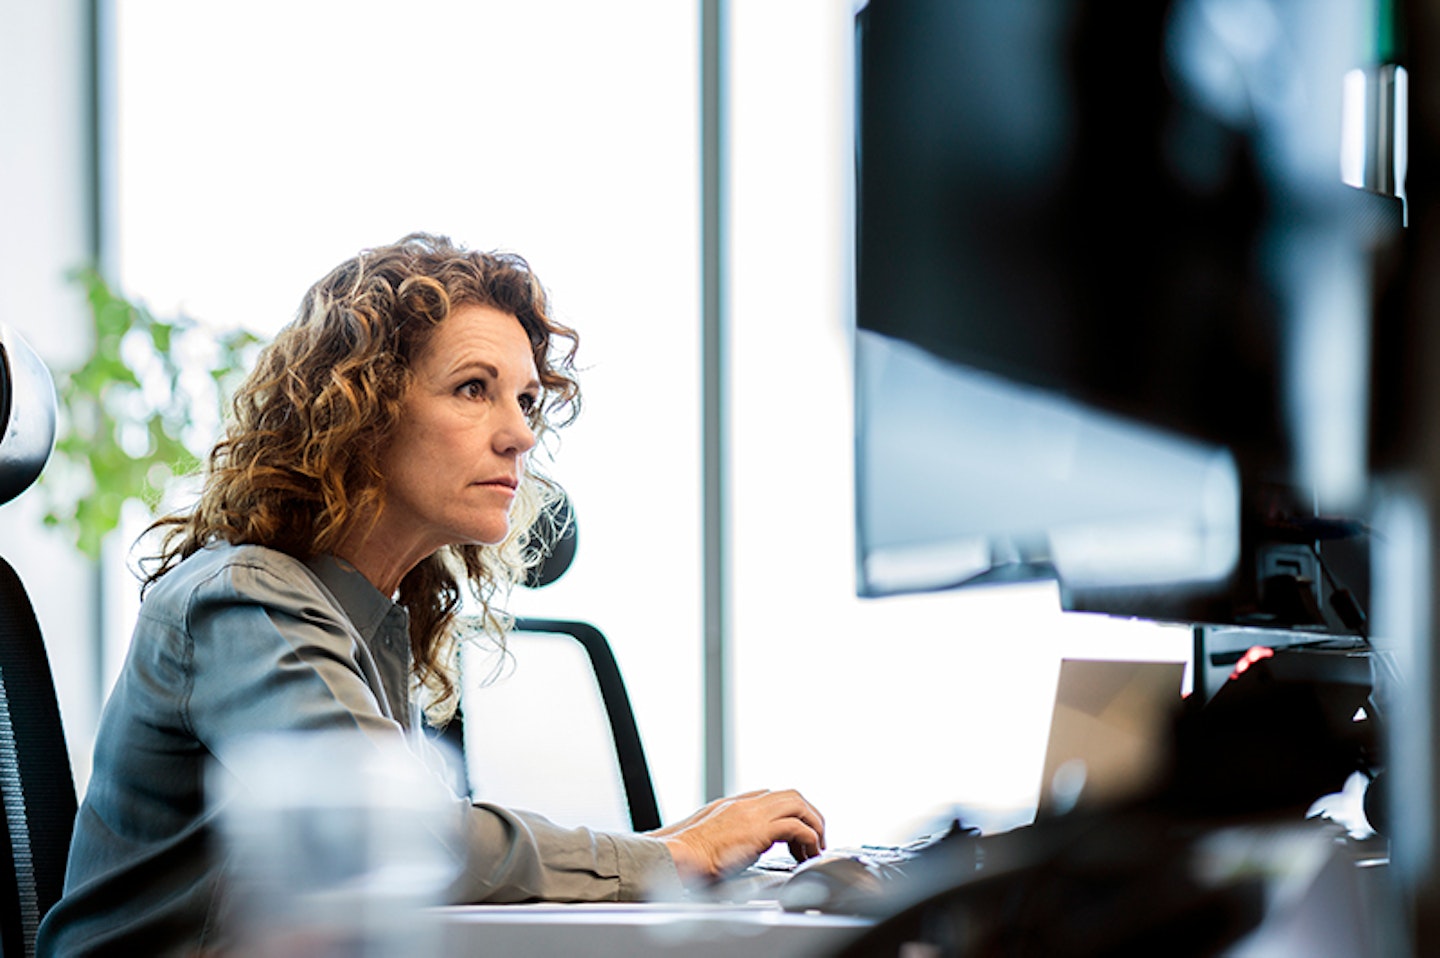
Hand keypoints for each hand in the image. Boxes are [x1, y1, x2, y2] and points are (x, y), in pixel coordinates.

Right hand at [648, 788, 825, 882]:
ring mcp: (754, 814)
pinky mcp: (760, 830)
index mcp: (734, 805)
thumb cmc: (687, 853)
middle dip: (809, 815)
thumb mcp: (708, 835)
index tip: (795, 832)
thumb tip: (739, 846)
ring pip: (799, 805)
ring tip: (815, 846)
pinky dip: (807, 838)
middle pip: (791, 796)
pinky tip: (805, 854)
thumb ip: (726, 833)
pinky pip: (796, 827)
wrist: (679, 855)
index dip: (789, 811)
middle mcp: (746, 804)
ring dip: (813, 825)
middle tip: (814, 838)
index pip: (770, 796)